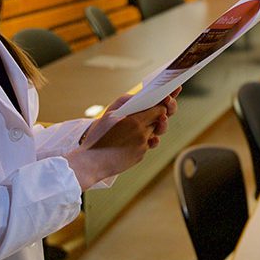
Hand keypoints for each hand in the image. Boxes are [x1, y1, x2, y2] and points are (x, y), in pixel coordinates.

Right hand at [64, 87, 180, 189]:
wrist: (90, 163)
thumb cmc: (97, 137)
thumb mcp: (108, 115)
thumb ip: (125, 103)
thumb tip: (138, 96)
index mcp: (136, 121)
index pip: (159, 109)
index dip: (166, 102)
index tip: (169, 97)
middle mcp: (142, 134)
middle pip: (161, 121)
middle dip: (163, 114)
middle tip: (165, 108)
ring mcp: (142, 147)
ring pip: (154, 133)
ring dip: (153, 127)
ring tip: (151, 121)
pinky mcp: (139, 156)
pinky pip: (146, 144)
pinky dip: (143, 139)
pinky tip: (136, 136)